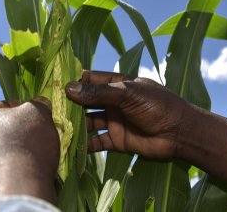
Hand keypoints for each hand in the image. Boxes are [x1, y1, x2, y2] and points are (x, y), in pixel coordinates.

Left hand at [0, 99, 58, 205]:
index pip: (0, 107)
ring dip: (10, 154)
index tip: (36, 119)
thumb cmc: (24, 144)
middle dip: (14, 133)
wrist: (16, 190)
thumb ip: (38, 104)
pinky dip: (8, 173)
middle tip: (35, 138)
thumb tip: (41, 102)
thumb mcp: (38, 113)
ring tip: (32, 158)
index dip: (22, 110)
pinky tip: (23, 174)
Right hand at [65, 71, 189, 158]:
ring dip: (74, 125)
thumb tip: (70, 88)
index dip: (74, 81)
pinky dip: (83, 145)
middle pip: (86, 102)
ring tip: (54, 128)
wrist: (179, 133)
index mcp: (118, 85)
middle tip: (47, 108)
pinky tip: (68, 146)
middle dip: (69, 105)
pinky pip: (95, 142)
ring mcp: (114, 121)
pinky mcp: (116, 141)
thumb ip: (100, 92)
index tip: (53, 83)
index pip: (91, 80)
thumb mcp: (129, 94)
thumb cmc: (158, 105)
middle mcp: (114, 102)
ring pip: (88, 122)